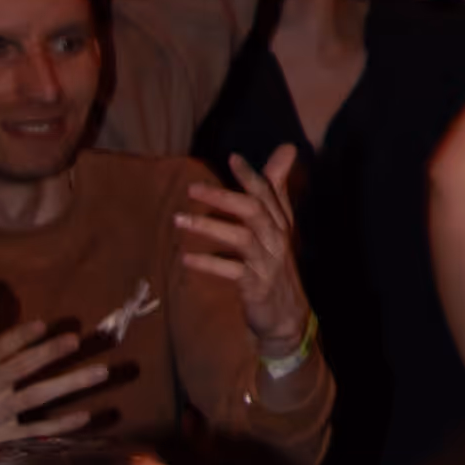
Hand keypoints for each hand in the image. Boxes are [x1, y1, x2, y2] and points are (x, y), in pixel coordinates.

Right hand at [0, 280, 117, 461]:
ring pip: (35, 398)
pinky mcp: (2, 439)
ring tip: (101, 372)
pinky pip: (35, 431)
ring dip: (69, 384)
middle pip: (19, 369)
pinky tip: (86, 415)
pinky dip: (60, 426)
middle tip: (75, 340)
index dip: (19, 337)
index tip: (43, 324)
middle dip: (47, 354)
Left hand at [171, 145, 306, 356]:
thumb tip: (286, 149)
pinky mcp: (256, 285)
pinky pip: (232, 270)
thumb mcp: (277, 224)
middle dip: (224, 197)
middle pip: (254, 211)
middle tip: (191, 189)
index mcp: (280, 223)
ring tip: (178, 220)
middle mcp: (276, 239)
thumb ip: (275, 189)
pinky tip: (186, 258)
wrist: (286, 315)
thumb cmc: (275, 263)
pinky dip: (208, 263)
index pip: (269, 193)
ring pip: (242, 238)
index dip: (252, 175)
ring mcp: (267, 263)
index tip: (233, 158)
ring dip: (209, 227)